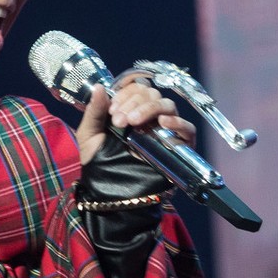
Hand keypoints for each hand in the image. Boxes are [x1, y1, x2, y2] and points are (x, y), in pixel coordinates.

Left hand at [75, 79, 196, 164]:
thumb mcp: (90, 135)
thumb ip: (94, 111)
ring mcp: (165, 131)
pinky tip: (163, 124)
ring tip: (132, 123)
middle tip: (119, 122)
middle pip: (152, 94)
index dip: (125, 94)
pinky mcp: (178, 147)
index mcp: (130, 110)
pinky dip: (177, 122)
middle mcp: (149, 117)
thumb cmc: (98, 162)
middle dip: (133, 103)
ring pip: (167, 105)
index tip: (112, 111)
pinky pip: (188, 128)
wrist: (108, 190)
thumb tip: (100, 87)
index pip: (137, 88)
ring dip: (149, 109)